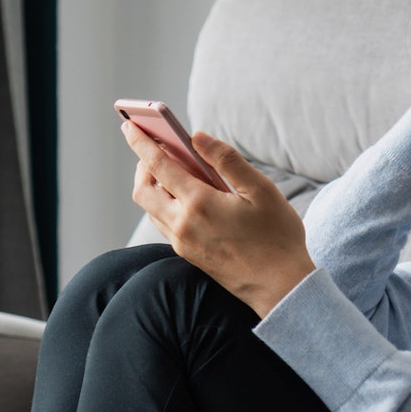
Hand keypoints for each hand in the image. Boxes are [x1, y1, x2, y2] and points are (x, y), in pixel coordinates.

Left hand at [123, 122, 314, 317]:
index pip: (158, 165)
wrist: (281, 286)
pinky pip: (164, 224)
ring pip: (151, 208)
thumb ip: (227, 160)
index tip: (130, 126)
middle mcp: (183, 225)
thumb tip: (198, 137)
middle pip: (143, 190)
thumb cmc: (277, 236)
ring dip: (152, 186)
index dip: (141, 142)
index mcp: (199, 204)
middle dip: (142, 165)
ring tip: (170, 169)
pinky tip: (184, 197)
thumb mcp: (261, 190)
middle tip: (153, 148)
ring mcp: (183, 243)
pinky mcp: (189, 255)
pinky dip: (164, 204)